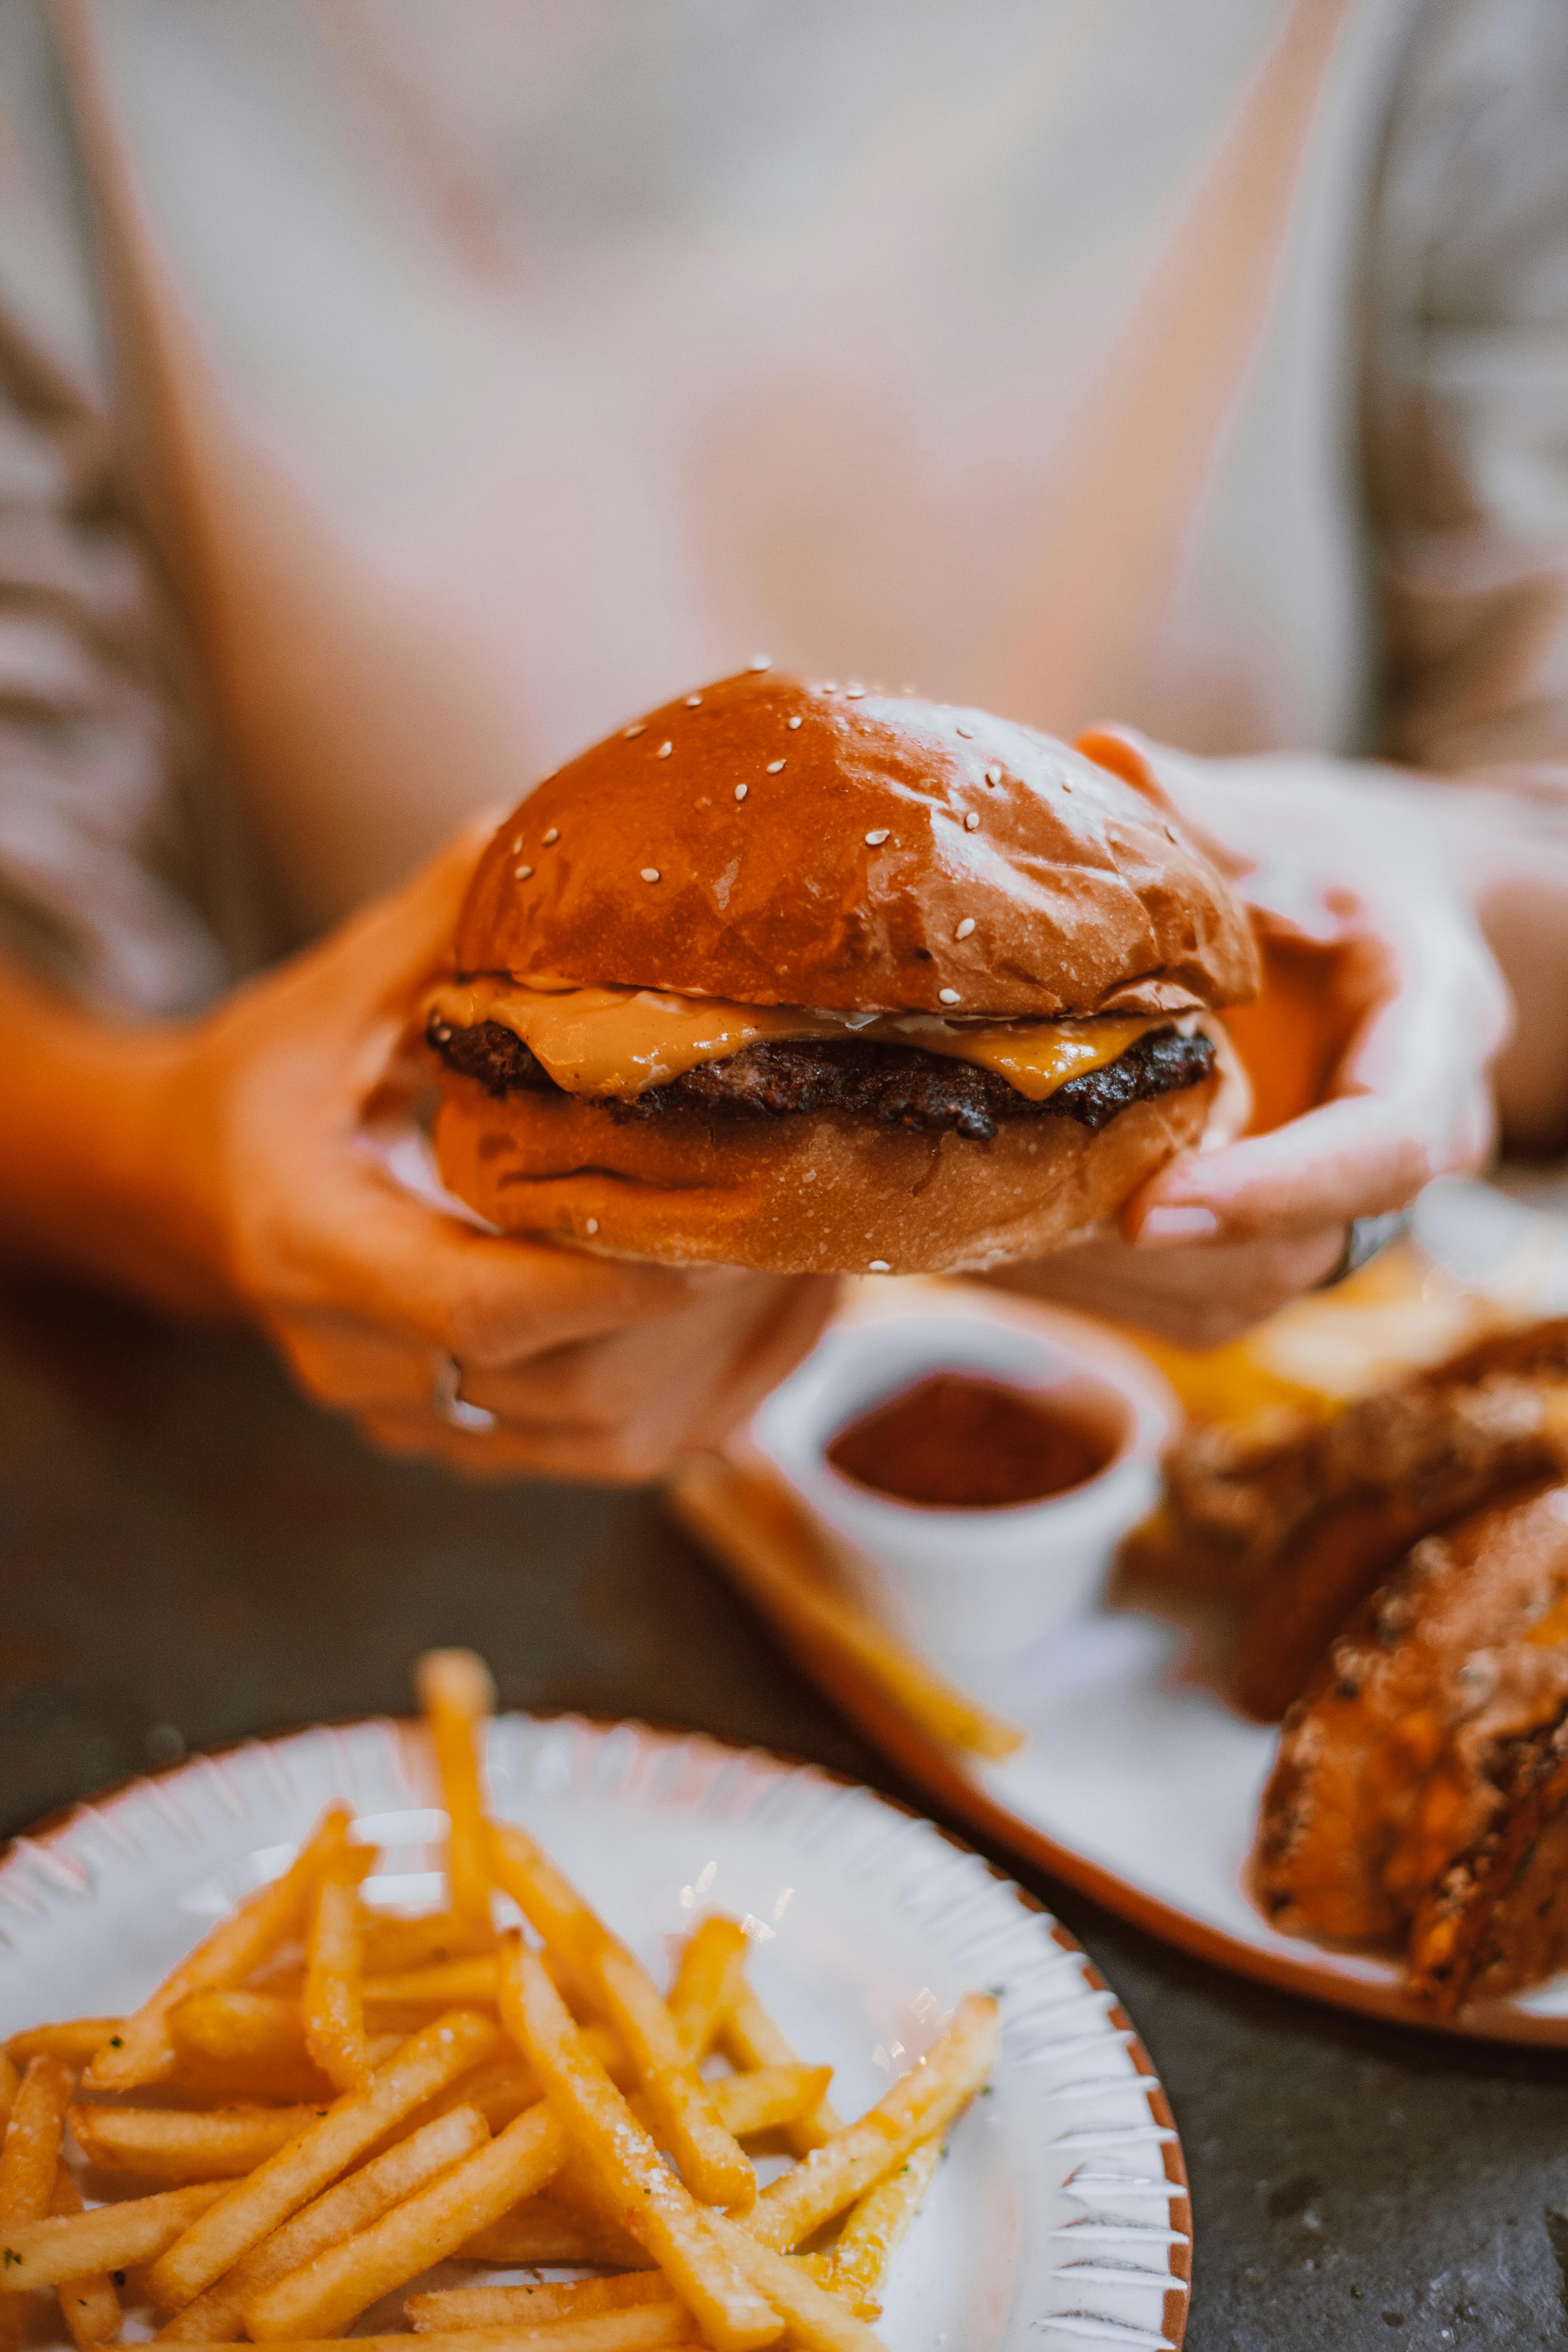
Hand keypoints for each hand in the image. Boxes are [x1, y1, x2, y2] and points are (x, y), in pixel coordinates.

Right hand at [12, 824, 834, 1480]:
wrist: (192, 1189)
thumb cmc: (270, 1079)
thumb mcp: (331, 993)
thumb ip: (433, 924)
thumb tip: (542, 819)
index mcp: (309, 1246)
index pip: (474, 1308)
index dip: (609, 1279)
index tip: (726, 1221)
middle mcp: (357, 1358)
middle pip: (565, 1391)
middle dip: (708, 1319)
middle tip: (816, 1220)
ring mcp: (412, 1420)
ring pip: (605, 1442)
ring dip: (731, 1361)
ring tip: (825, 1261)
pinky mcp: (467, 1439)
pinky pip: (611, 1455)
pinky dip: (710, 1395)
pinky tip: (781, 1314)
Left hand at [994, 733, 1510, 1346]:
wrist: (1386, 917)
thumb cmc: (1335, 862)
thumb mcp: (1286, 823)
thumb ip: (1205, 812)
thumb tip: (1107, 756)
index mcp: (1437, 1031)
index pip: (1383, 1144)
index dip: (1272, 1188)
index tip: (1147, 1208)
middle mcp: (1418, 1142)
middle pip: (1307, 1246)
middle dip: (1161, 1255)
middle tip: (1013, 1237)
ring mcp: (1358, 1205)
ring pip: (1252, 1292)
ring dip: (1120, 1287)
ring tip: (982, 1250)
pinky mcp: (1294, 1238)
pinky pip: (1214, 1298)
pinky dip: (1111, 1290)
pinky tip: (1003, 1254)